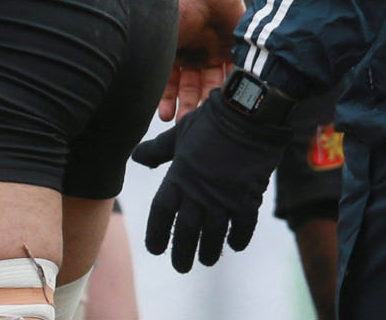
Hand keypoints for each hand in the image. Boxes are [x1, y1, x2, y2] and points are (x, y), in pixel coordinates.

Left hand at [134, 95, 288, 271]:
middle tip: (180, 267)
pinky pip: (243, 226)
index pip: (162, 212)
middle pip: (186, 230)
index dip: (157, 233)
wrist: (247, 118)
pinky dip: (238, 238)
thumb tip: (137, 158)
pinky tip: (234, 246)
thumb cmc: (209, 123)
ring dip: (209, 250)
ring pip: (214, 233)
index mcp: (179, 177)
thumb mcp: (178, 135)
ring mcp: (225, 197)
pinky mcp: (249, 198)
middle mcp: (200, 192)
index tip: (154, 249)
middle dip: (182, 251)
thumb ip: (158, 151)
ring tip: (206, 261)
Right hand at [166, 0, 245, 118]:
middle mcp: (193, 55)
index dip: (167, 99)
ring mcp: (213, 53)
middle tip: (187, 121)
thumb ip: (157, 58)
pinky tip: (226, 100)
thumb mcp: (162, 36)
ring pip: (212, 83)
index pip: (168, 81)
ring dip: (209, 100)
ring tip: (207, 115)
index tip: (166, 116)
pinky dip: (230, 86)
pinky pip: (233, 72)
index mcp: (173, 51)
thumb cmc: (179, 11)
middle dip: (189, 104)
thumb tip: (141, 81)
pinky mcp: (232, 50)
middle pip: (191, 86)